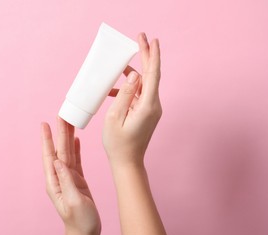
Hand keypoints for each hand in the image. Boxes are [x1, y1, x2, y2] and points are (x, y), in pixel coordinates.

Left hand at [41, 117, 100, 234]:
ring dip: (68, 137)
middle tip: (61, 115)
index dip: (48, 139)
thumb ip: (66, 181)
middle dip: (60, 133)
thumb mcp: (73, 201)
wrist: (86, 233)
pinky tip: (76, 139)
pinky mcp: (77, 180)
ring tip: (69, 122)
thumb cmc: (80, 221)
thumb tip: (58, 161)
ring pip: (68, 153)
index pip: (50, 156)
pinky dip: (76, 149)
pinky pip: (76, 160)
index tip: (45, 124)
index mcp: (55, 182)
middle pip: (59, 150)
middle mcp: (60, 177)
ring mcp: (68, 178)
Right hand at [103, 33, 161, 166]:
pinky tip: (113, 91)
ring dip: (132, 74)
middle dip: (146, 55)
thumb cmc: (118, 144)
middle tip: (140, 38)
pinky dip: (128, 89)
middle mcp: (154, 106)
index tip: (151, 40)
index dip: (152, 55)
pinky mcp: (147, 113)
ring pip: (144, 84)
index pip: (153, 74)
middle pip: (151, 75)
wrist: (127, 163)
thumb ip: (125, 95)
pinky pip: (139, 95)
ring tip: (118, 67)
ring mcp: (151, 109)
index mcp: (148, 106)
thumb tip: (134, 76)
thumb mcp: (114, 118)